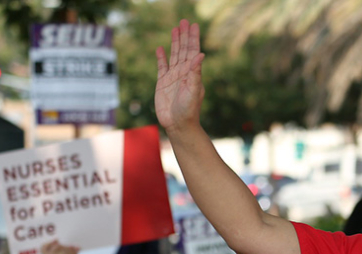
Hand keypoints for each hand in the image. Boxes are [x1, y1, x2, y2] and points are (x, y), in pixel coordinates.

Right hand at [155, 19, 205, 133]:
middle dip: (184, 36)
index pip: (193, 51)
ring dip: (175, 42)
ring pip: (174, 55)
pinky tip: (160, 49)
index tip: (194, 25)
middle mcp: (184, 73)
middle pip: (184, 50)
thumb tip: (200, 54)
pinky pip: (161, 67)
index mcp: (193, 73)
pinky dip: (161, 57)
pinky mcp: (162, 83)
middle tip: (184, 21)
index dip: (193, 38)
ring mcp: (173, 77)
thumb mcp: (193, 90)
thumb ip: (195, 72)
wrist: (178, 124)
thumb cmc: (189, 110)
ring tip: (175, 29)